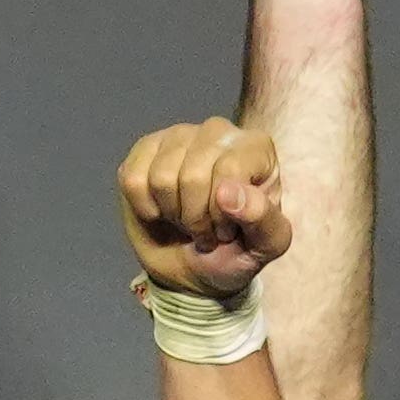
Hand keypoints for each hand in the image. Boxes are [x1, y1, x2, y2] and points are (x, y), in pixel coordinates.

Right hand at [117, 117, 289, 298]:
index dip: (223, 212)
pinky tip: (162, 211)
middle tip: (206, 229)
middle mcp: (218, 131)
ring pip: (161, 177)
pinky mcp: (145, 148)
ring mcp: (179, 136)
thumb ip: (262, 219)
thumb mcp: (266, 245)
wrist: (198, 268)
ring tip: (187, 220)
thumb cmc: (238, 251)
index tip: (228, 230)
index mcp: (256, 148)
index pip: (230, 169)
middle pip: (193, 175)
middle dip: (196, 218)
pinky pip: (133, 179)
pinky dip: (146, 208)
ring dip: (173, 213)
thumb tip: (228, 192)